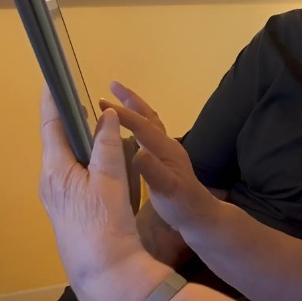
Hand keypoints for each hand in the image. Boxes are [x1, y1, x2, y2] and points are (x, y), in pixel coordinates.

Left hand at [39, 85, 166, 300]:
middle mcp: (51, 179)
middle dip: (69, 117)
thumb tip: (106, 116)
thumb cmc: (104, 222)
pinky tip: (106, 156)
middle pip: (58, 139)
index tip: (52, 78)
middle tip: (83, 95)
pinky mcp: (72, 205)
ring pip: (69, 156)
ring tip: (99, 121)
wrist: (105, 267)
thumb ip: (108, 144)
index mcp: (55, 168)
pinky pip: (77, 170)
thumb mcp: (110, 179)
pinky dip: (89, 156)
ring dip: (82, 138)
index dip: (52, 99)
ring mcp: (59, 194)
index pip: (50, 124)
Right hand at [99, 84, 219, 232]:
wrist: (199, 215)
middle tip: (111, 85)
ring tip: (116, 100)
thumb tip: (137, 152)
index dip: (123, 114)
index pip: (142, 125)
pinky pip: (147, 133)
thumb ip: (153, 171)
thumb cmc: (182, 204)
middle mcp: (167, 144)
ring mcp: (167, 150)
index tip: (102, 105)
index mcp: (165, 149)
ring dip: (133, 108)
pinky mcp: (164, 158)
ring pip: (149, 122)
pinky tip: (125, 129)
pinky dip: (135, 123)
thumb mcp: (166, 190)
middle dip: (130, 100)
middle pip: (148, 115)